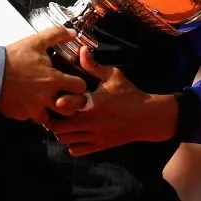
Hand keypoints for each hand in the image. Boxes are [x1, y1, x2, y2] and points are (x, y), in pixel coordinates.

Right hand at [0, 27, 87, 123]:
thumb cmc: (12, 58)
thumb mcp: (35, 41)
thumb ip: (56, 35)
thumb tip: (72, 33)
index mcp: (53, 80)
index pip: (80, 88)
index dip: (79, 85)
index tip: (74, 83)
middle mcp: (47, 97)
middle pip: (71, 110)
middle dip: (70, 104)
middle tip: (65, 97)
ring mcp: (34, 108)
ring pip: (51, 118)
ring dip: (49, 111)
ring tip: (45, 102)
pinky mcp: (21, 114)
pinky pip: (31, 117)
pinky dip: (31, 112)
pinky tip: (27, 101)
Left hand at [45, 48, 178, 155]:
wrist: (148, 117)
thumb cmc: (129, 93)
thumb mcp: (113, 76)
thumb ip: (94, 65)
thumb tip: (81, 50)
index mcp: (93, 103)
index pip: (67, 104)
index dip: (57, 101)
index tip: (54, 97)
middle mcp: (91, 122)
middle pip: (59, 127)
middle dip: (53, 118)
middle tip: (53, 111)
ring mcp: (94, 136)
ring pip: (64, 139)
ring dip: (60, 131)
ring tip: (62, 121)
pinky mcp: (99, 146)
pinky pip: (76, 150)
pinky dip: (71, 144)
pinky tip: (74, 133)